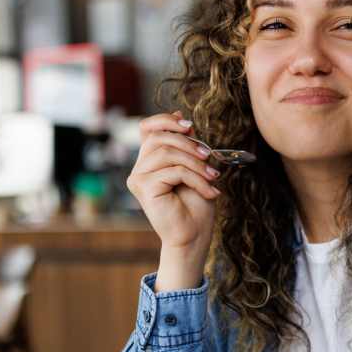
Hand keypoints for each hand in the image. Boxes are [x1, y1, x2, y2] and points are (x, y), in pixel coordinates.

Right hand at [127, 111, 221, 289]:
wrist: (194, 235)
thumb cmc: (195, 204)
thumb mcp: (194, 166)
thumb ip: (185, 144)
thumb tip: (180, 116)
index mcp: (149, 161)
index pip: (148, 128)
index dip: (166, 121)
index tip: (190, 127)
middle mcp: (139, 168)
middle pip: (160, 137)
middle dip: (189, 144)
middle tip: (210, 157)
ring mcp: (138, 178)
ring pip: (169, 153)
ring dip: (197, 164)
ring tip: (212, 178)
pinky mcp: (144, 188)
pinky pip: (174, 171)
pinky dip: (197, 179)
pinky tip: (209, 191)